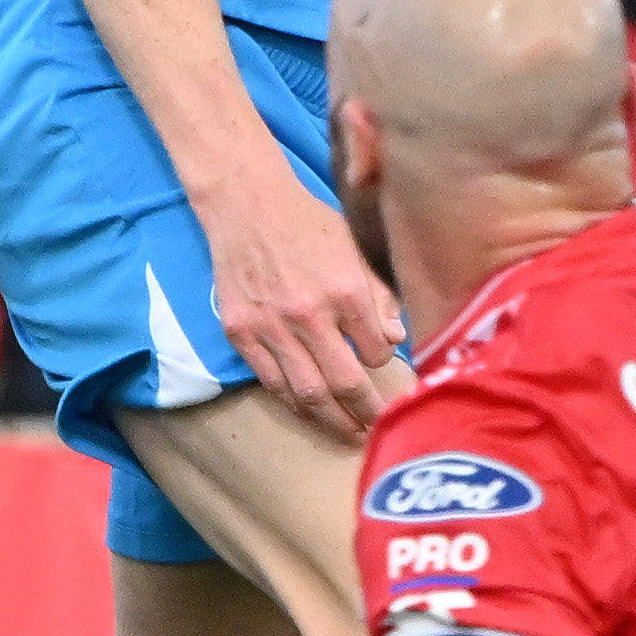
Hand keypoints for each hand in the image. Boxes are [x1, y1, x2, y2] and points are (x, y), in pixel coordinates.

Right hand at [193, 158, 411, 427]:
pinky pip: (272, 381)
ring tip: (347, 432)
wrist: (246, 203)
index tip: (380, 365)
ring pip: (306, 393)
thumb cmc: (306, 223)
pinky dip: (293, 402)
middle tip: (378, 429)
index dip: (382, 363)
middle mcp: (309, 314)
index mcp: (345, 291)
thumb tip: (395, 341)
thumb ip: (378, 297)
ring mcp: (270, 326)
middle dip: (366, 413)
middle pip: (344, 384)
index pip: (376, 353)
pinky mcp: (240, 332)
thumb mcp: (354, 250)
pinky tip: (309, 410)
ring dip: (330, 420)